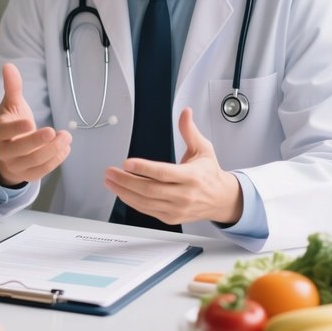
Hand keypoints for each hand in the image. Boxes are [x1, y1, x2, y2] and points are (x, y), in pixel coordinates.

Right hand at [0, 62, 71, 186]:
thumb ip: (12, 87)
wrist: (9, 151)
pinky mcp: (27, 175)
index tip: (30, 122)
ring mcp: (15, 165)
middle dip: (39, 142)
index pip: (4, 131)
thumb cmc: (13, 123)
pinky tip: (66, 149)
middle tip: (56, 132)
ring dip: (53, 150)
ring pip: (34, 162)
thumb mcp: (12, 104)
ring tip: (67, 137)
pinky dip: (55, 161)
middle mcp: (4, 151)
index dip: (16, 128)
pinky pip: (42, 171)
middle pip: (20, 150)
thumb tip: (8, 66)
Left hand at [103, 107, 242, 224]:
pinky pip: (147, 210)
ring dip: (124, 191)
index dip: (143, 169)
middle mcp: (184, 195)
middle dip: (125, 180)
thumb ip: (190, 131)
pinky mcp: (171, 217)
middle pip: (149, 189)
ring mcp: (177, 208)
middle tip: (110, 172)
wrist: (221, 199)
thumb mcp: (203, 149)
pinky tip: (122, 192)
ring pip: (145, 202)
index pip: (163, 173)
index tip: (127, 163)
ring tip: (110, 181)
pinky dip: (132, 201)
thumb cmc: (209, 174)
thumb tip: (185, 113)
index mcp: (191, 176)